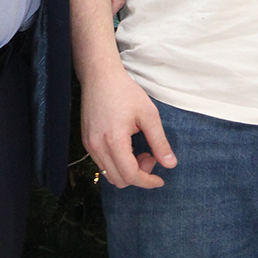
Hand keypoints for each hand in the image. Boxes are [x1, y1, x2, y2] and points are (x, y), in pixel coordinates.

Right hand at [81, 63, 175, 188]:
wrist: (100, 76)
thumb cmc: (125, 92)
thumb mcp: (149, 115)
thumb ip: (160, 142)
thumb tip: (170, 165)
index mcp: (114, 140)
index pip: (130, 175)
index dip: (148, 182)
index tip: (160, 179)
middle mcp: (97, 146)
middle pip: (119, 180)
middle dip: (139, 175)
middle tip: (150, 155)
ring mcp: (89, 145)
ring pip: (109, 174)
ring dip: (127, 170)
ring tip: (139, 150)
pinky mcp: (87, 141)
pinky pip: (102, 164)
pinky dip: (117, 164)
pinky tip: (127, 147)